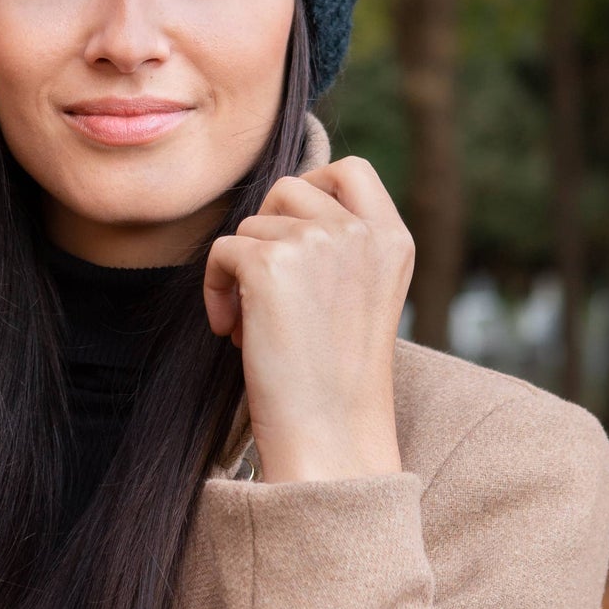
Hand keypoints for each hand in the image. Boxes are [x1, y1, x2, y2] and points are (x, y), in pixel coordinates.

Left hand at [202, 156, 413, 484]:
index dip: (312, 189)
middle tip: (271, 293)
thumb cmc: (335, 379)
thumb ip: (339, 245)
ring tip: (259, 327)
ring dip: (242, 271)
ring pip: (250, 224)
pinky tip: (235, 334)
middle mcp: (360, 233)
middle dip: (267, 232)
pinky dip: (215, 291)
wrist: (329, 437)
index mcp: (394, 240)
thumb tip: (281, 206)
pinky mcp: (270, 265)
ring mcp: (317, 243)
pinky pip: (220, 251)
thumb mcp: (359, 295)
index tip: (294, 238)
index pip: (350, 170)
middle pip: (289, 186)